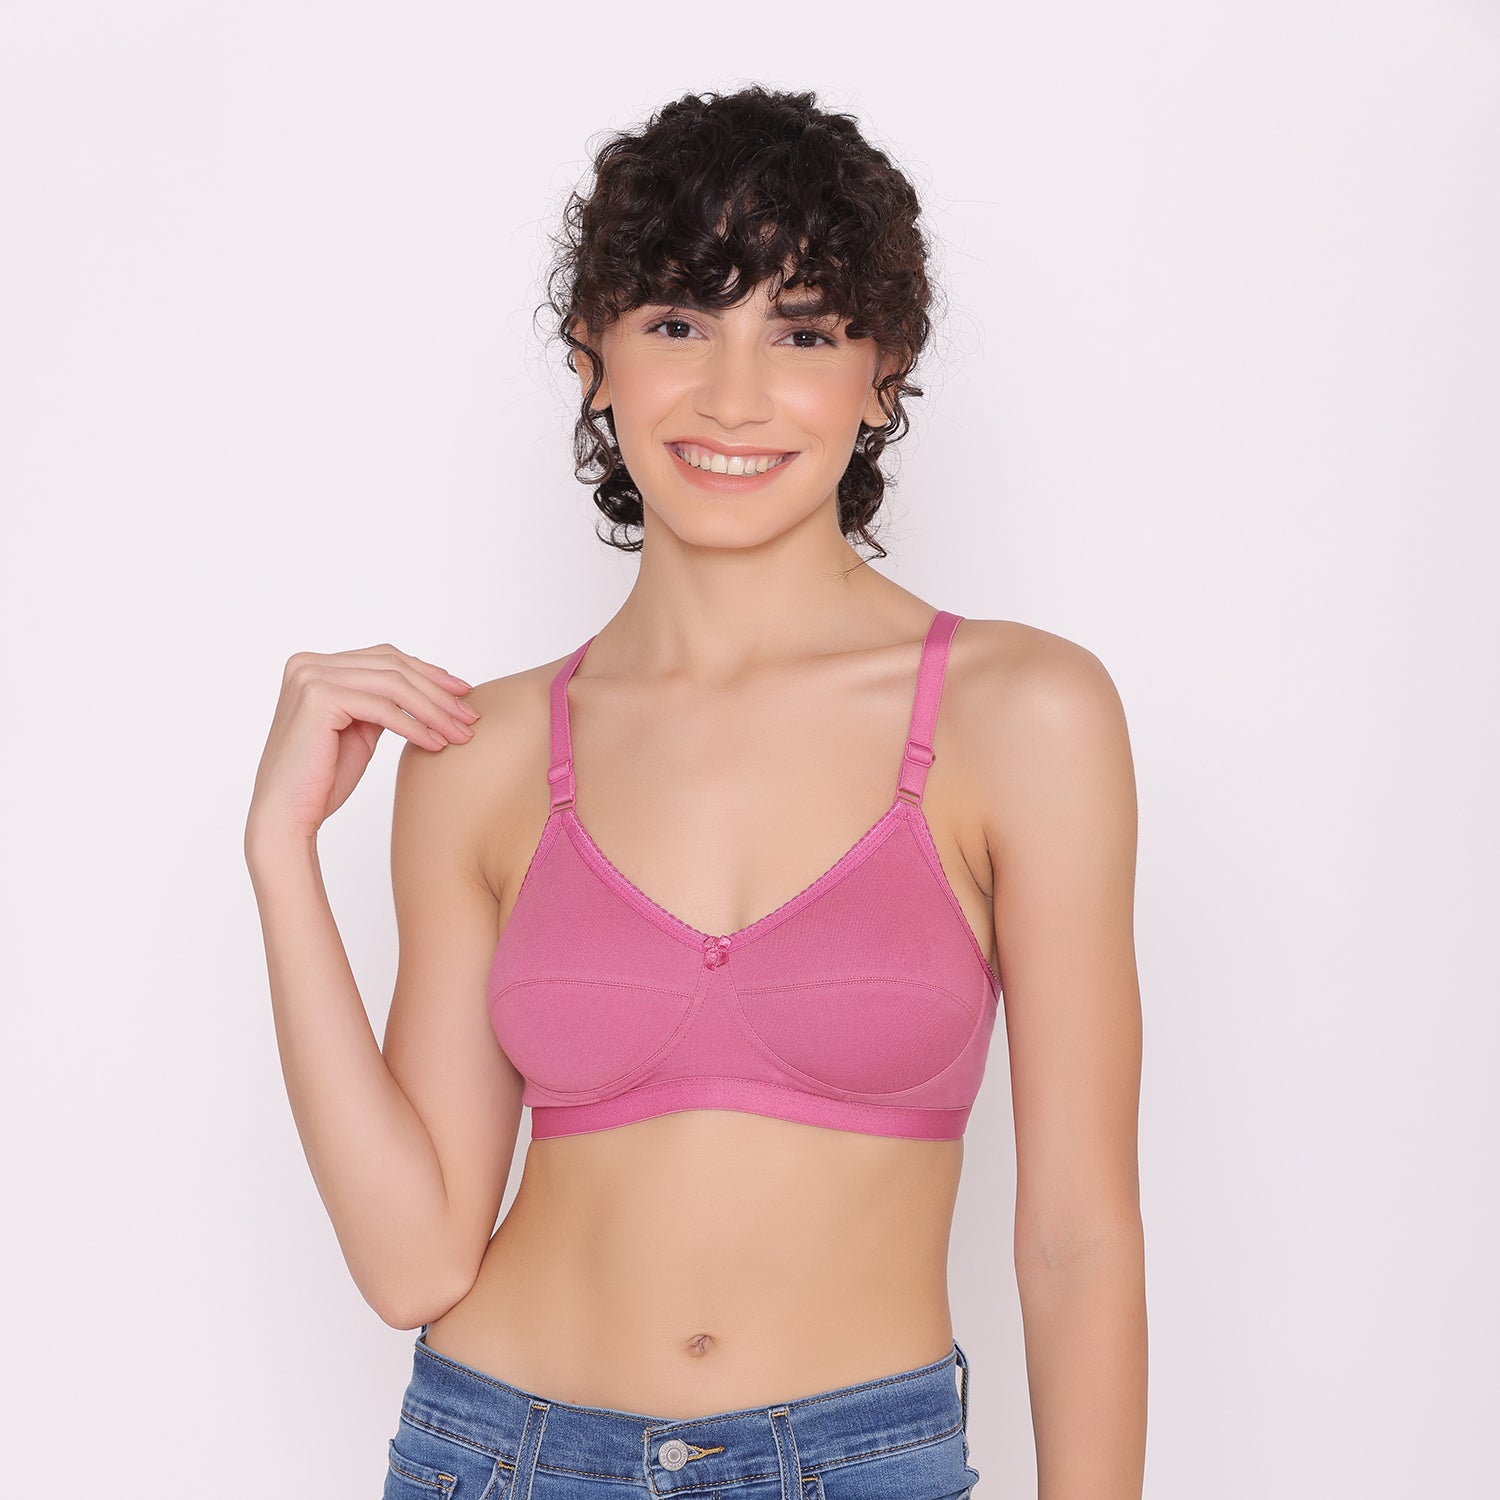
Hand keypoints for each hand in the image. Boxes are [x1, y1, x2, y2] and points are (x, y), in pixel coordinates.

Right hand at [245, 643, 479, 847]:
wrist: (287, 816)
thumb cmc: (321, 780)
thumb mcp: (359, 730)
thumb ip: (381, 703)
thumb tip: (427, 690)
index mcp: (314, 665)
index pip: (385, 658)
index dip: (429, 674)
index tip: (463, 694)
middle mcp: (308, 664)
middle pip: (393, 667)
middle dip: (438, 691)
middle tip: (470, 716)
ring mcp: (310, 677)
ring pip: (392, 685)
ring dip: (434, 710)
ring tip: (461, 734)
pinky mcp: (318, 698)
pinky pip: (382, 709)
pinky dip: (414, 726)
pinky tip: (436, 744)